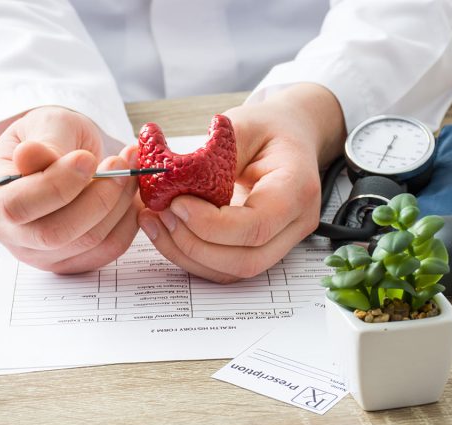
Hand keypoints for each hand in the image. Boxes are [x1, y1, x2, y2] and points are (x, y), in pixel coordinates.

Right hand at [0, 106, 140, 272]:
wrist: (66, 155)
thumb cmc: (51, 137)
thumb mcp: (46, 124)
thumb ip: (44, 141)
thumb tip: (30, 156)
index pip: (17, 206)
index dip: (57, 186)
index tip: (87, 158)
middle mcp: (10, 232)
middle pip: (55, 233)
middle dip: (97, 198)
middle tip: (121, 164)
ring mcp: (41, 253)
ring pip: (87, 242)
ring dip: (118, 205)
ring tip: (130, 171)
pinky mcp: (72, 261)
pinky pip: (108, 251)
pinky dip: (128, 222)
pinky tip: (130, 195)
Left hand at [137, 84, 345, 282]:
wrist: (289, 138)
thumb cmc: (268, 129)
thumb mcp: (241, 125)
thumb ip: (214, 154)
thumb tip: (173, 181)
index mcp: (297, 189)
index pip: (256, 226)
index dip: (211, 224)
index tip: (176, 203)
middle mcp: (295, 224)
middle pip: (245, 260)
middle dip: (194, 245)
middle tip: (161, 214)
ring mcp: (280, 242)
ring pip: (232, 271)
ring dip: (186, 254)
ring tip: (155, 222)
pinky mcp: (259, 249)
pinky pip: (224, 267)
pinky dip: (190, 255)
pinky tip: (166, 229)